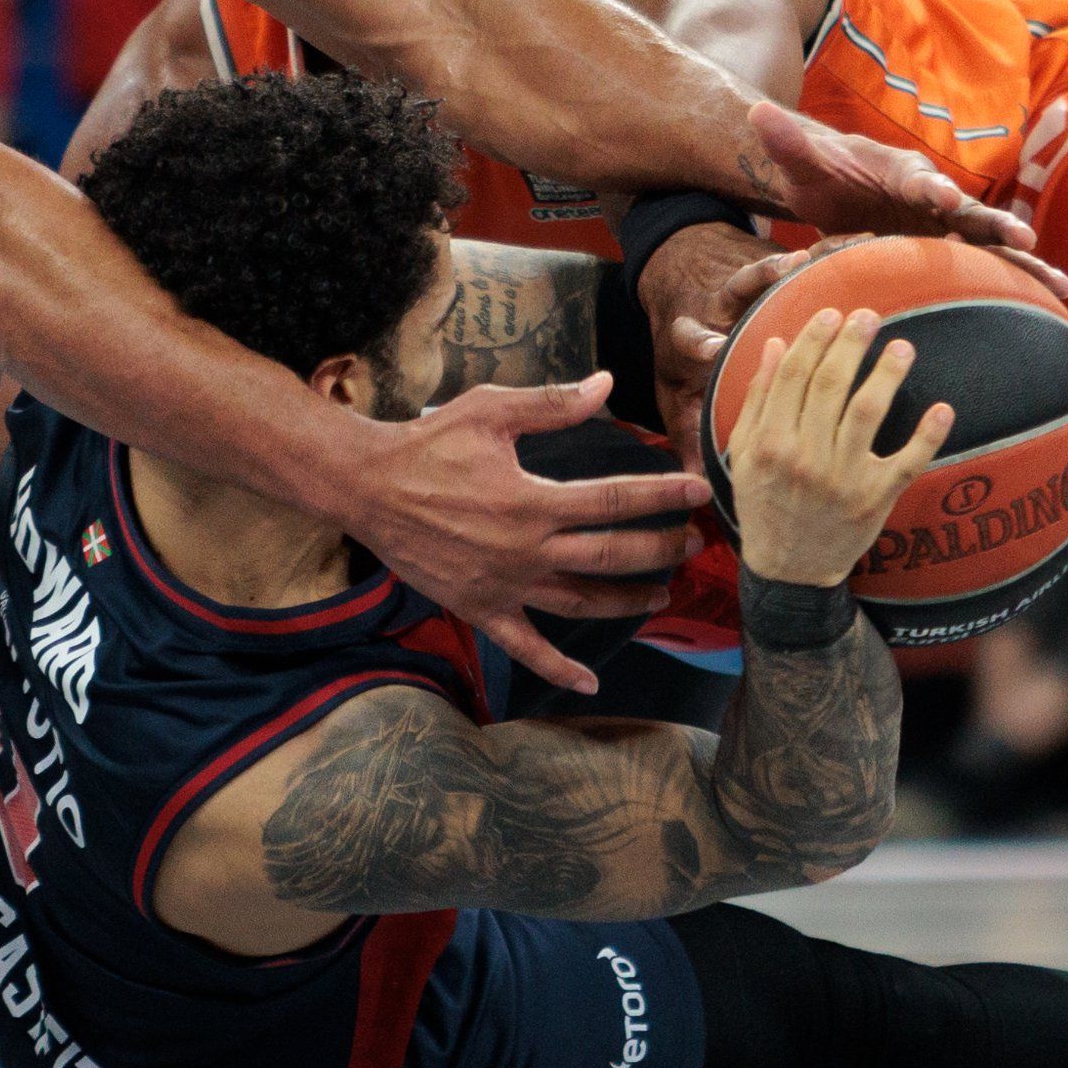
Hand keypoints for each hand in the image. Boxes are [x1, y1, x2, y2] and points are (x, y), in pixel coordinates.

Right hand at [346, 374, 708, 693]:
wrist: (368, 488)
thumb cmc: (428, 443)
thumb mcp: (490, 410)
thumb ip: (553, 404)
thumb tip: (608, 385)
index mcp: (533, 500)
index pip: (615, 499)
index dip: (662, 495)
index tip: (698, 493)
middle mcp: (526, 549)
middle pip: (610, 556)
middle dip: (659, 550)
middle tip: (691, 544)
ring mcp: (505, 585)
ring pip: (580, 602)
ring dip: (626, 601)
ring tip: (661, 596)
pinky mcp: (480, 607)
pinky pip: (526, 645)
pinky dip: (558, 667)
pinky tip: (590, 682)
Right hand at [720, 306, 951, 585]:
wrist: (788, 569)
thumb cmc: (764, 503)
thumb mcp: (743, 453)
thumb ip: (756, 399)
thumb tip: (775, 344)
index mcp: (768, 442)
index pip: (793, 375)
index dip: (814, 339)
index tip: (831, 313)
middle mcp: (803, 457)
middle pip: (830, 385)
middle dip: (851, 343)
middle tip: (869, 316)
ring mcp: (842, 479)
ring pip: (868, 413)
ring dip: (887, 374)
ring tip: (903, 346)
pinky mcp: (875, 499)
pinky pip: (907, 462)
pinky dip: (927, 436)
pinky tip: (942, 409)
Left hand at [742, 99, 1061, 289]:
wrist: (836, 182)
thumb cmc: (820, 171)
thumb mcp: (801, 159)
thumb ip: (785, 141)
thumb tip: (755, 114)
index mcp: (898, 171)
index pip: (916, 178)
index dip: (930, 187)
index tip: (945, 198)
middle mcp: (931, 195)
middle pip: (968, 211)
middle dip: (996, 226)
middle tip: (1025, 241)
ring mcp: (944, 224)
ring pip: (988, 243)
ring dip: (1023, 262)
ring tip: (1061, 286)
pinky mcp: (947, 247)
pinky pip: (984, 266)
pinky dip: (1015, 282)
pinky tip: (1052, 306)